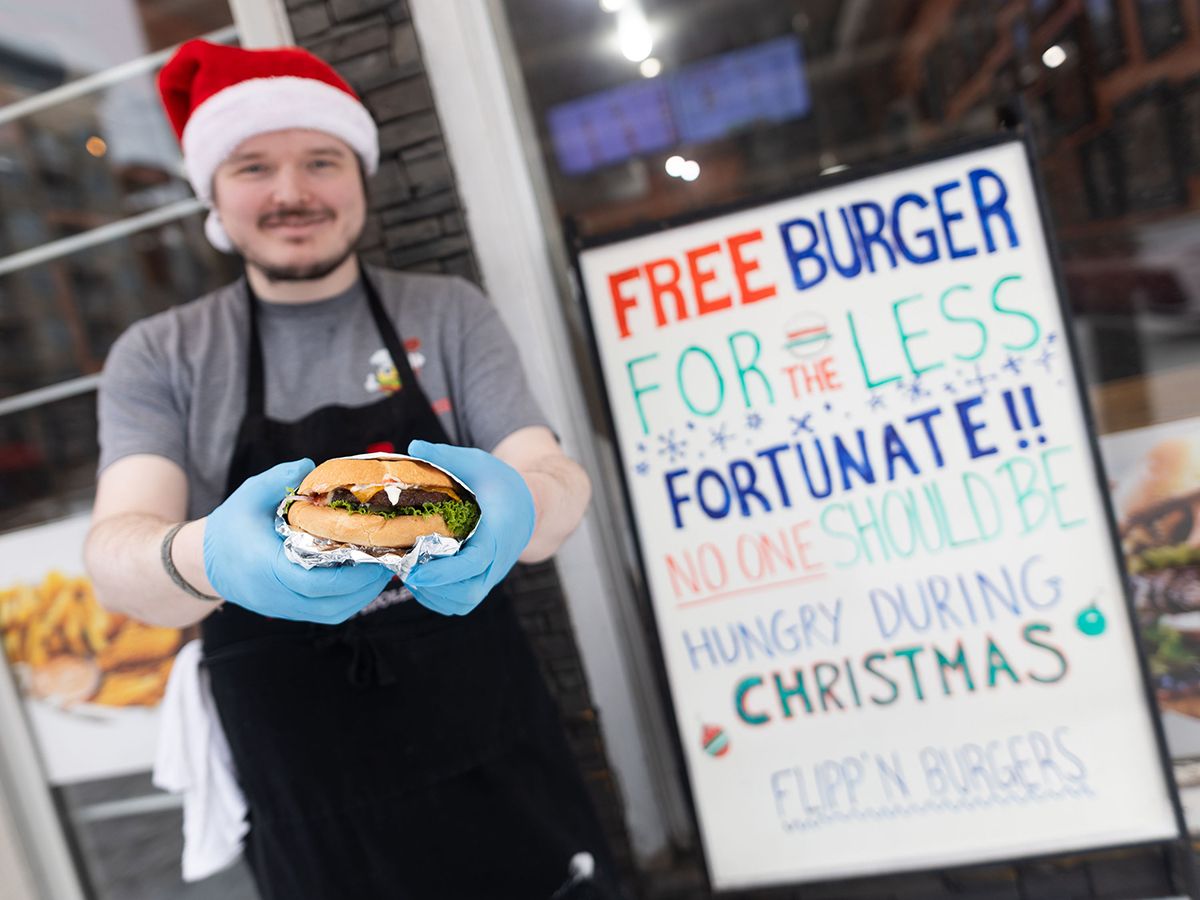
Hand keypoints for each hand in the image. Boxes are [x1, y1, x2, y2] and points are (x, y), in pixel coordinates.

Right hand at [203, 459, 393, 623]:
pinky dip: (351, 600)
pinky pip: (327, 614)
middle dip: (365, 583)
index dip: (349, 572)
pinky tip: (365, 578)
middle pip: (330, 601)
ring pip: (333, 613)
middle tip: (389, 556)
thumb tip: (310, 466)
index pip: (312, 580)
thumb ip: (278, 478)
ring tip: (382, 567)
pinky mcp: (290, 612)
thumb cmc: (230, 525)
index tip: (374, 552)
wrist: (205, 561)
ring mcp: (283, 608)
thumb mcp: (249, 495)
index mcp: (265, 566)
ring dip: (363, 594)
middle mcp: (275, 594)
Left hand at [402, 440, 534, 615]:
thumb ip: (446, 456)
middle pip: (469, 591)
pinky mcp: (485, 581)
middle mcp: (499, 559)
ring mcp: (493, 573)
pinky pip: (462, 603)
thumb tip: (414, 447)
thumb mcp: (477, 462)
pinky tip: (420, 578)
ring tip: (409, 572)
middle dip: (434, 587)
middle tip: (406, 568)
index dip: (444, 571)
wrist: (531, 503)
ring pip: (464, 602)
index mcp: (499, 531)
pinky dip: (438, 599)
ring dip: (434, 595)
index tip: (415, 569)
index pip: (475, 561)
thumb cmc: (502, 483)